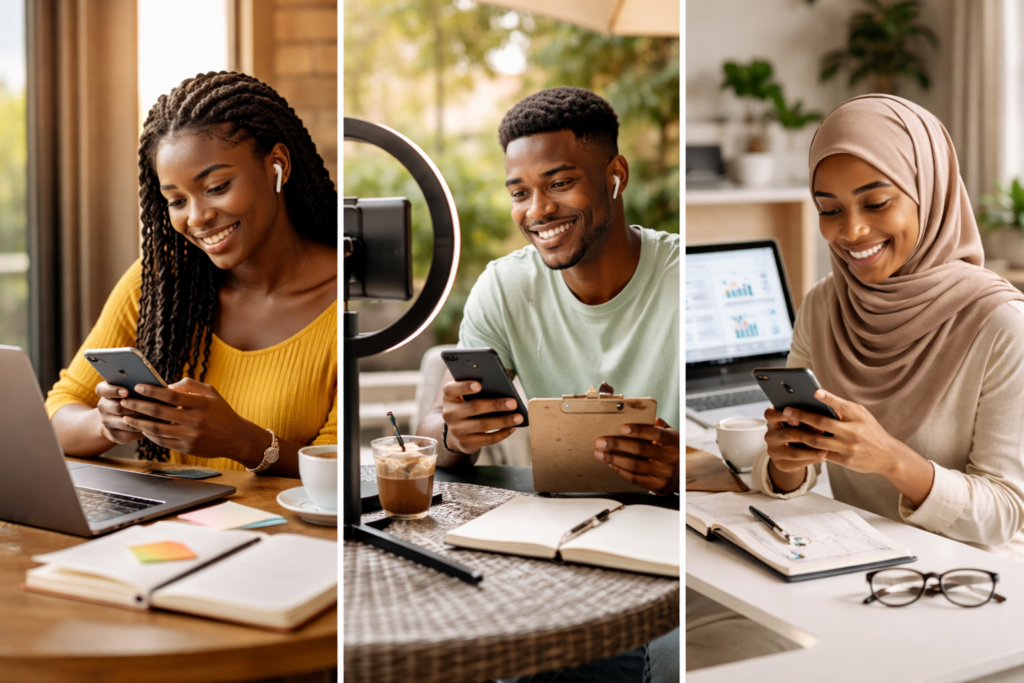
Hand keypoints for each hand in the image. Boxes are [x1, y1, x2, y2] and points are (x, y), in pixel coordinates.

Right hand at [95, 382, 146, 443]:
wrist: (118, 418)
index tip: (126, 392)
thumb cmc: (130, 397)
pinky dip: (141, 430)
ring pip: (124, 422)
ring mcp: (107, 422)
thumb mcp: (130, 388)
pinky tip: (152, 426)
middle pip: (116, 407)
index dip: (114, 391)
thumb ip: (136, 385)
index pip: (102, 389)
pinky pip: (128, 434)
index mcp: (104, 392)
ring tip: (155, 416)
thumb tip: (152, 385)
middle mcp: (103, 406)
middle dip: (134, 407)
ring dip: (140, 419)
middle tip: (149, 405)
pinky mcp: (115, 434)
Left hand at [119, 378, 263, 464]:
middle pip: (159, 412)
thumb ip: (190, 385)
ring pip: (157, 429)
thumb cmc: (222, 412)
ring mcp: (190, 436)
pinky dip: (150, 435)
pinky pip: (163, 441)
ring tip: (126, 417)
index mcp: (201, 404)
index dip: (152, 390)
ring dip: (139, 422)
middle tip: (124, 401)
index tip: (138, 386)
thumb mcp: (212, 393)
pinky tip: (142, 428)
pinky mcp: (187, 448)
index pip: (171, 396)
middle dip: (138, 406)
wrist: (236, 438)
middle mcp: (195, 420)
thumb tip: (168, 385)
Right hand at [440, 380, 521, 454]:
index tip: (480, 384)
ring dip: (503, 421)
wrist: (457, 430)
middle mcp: (449, 413)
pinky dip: (502, 433)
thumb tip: (503, 388)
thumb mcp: (466, 396)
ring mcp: (456, 430)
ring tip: (518, 417)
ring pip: (482, 425)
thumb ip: (478, 389)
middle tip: (513, 403)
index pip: (451, 389)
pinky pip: (487, 439)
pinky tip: (512, 428)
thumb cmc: (468, 405)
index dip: (464, 386)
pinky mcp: (465, 443)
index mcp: (449, 397)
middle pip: (473, 407)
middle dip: (495, 405)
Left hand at [593, 418, 678, 494]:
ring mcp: (665, 473)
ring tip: (600, 453)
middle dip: (617, 444)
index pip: (656, 434)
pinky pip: (634, 478)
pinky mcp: (657, 486)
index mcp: (674, 441)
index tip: (622, 428)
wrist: (680, 476)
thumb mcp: (670, 435)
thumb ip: (658, 425)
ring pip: (634, 465)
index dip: (639, 431)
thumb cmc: (669, 450)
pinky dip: (620, 470)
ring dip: (613, 459)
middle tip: (601, 441)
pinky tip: (611, 463)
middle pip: (640, 449)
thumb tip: (641, 415)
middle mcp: (671, 457)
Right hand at [763, 404, 828, 474]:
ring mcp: (773, 451)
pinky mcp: (780, 464)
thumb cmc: (798, 431)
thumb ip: (804, 418)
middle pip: (787, 434)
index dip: (781, 415)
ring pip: (793, 452)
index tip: (797, 418)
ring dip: (811, 451)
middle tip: (822, 431)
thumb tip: (821, 416)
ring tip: (825, 450)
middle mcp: (770, 436)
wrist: (792, 454)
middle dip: (806, 434)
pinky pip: (798, 463)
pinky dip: (812, 460)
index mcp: (772, 422)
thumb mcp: (798, 423)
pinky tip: (823, 457)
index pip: (770, 415)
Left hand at [781, 389, 903, 476]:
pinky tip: (795, 444)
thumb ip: (845, 408)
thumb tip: (820, 399)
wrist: (888, 457)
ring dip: (799, 434)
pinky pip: (821, 454)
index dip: (828, 398)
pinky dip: (807, 449)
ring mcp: (848, 448)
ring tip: (786, 427)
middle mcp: (853, 432)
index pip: (842, 406)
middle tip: (786, 411)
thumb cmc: (871, 431)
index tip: (815, 392)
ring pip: (817, 441)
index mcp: (859, 418)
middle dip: (802, 416)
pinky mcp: (844, 461)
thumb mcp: (863, 416)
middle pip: (822, 424)